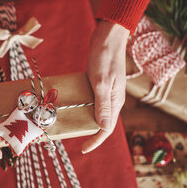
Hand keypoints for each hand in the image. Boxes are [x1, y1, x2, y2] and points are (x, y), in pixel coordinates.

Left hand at [82, 21, 129, 153]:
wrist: (108, 38)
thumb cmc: (105, 58)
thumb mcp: (101, 82)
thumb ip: (103, 105)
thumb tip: (104, 127)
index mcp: (115, 102)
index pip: (107, 128)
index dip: (95, 141)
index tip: (83, 149)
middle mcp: (112, 100)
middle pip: (101, 122)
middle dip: (88, 132)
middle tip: (72, 135)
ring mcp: (106, 92)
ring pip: (95, 112)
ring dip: (85, 119)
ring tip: (70, 123)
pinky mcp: (100, 85)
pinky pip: (91, 100)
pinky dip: (83, 105)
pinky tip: (72, 104)